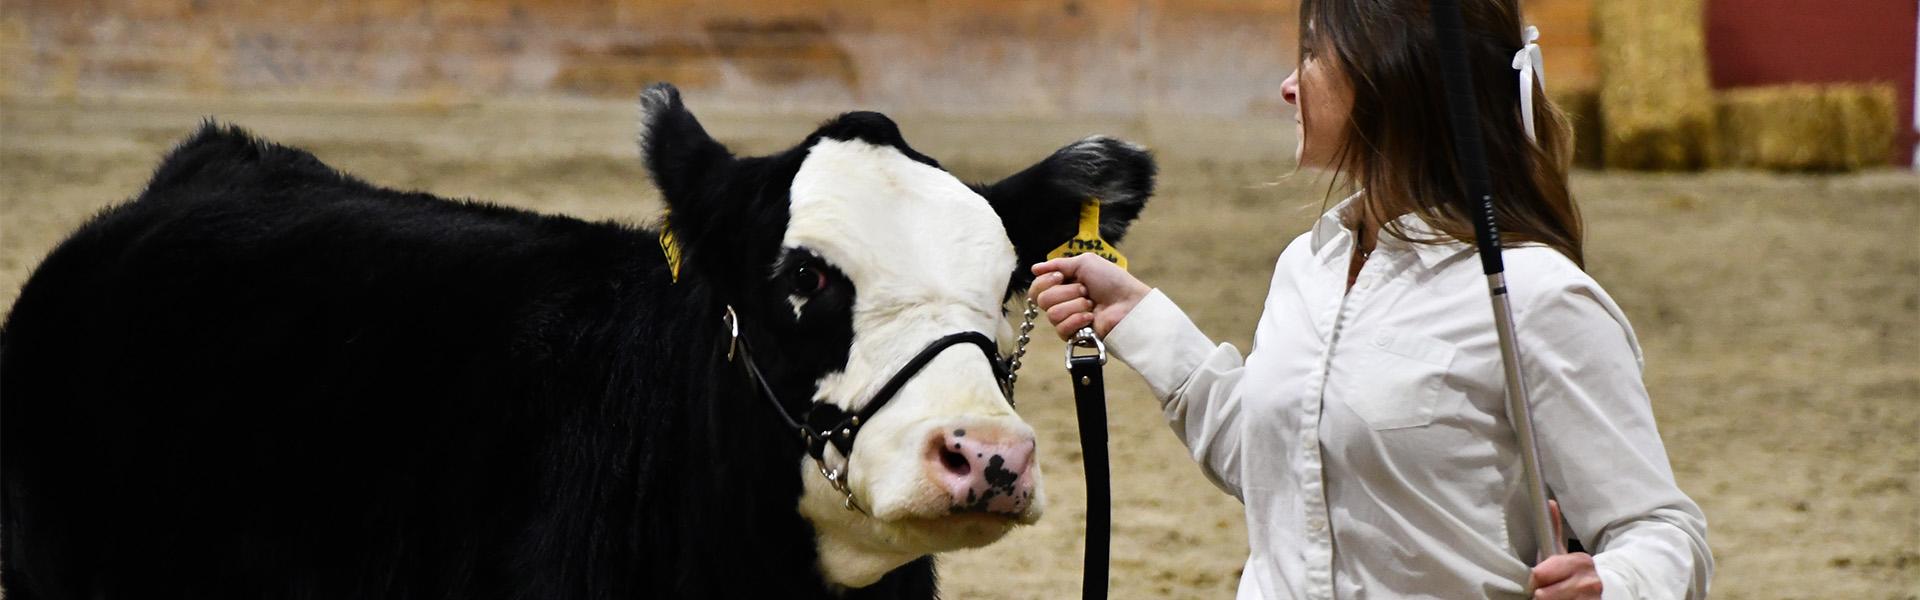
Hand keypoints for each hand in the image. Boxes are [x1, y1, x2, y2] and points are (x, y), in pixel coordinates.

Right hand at [1028, 253, 1150, 340]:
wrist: (1129, 303)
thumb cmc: (1112, 281)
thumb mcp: (1085, 263)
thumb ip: (1058, 264)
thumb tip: (1034, 268)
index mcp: (1063, 285)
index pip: (1037, 287)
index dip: (1045, 281)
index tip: (1062, 276)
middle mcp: (1063, 302)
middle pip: (1042, 300)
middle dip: (1065, 292)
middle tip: (1085, 291)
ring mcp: (1068, 320)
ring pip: (1052, 314)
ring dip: (1074, 306)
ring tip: (1091, 304)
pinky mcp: (1074, 336)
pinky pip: (1061, 329)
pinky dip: (1076, 320)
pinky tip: (1090, 317)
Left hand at [1531, 500, 1601, 598]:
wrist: (1609, 589)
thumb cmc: (1578, 572)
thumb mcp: (1565, 551)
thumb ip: (1555, 529)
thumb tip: (1549, 503)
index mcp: (1580, 562)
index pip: (1539, 575)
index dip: (1534, 579)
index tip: (1537, 580)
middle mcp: (1588, 582)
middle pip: (1543, 595)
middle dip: (1540, 594)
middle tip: (1546, 591)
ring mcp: (1591, 599)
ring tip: (1556, 597)